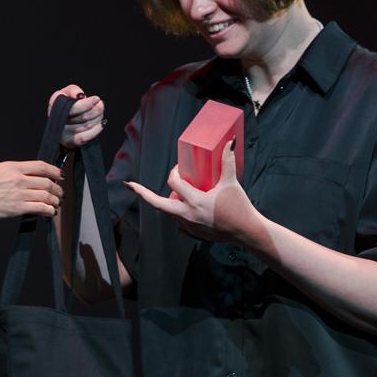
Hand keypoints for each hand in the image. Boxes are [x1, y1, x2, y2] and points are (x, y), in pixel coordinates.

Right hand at [0, 160, 62, 217]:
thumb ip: (15, 170)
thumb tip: (29, 174)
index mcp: (14, 167)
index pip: (41, 166)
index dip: (54, 170)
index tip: (59, 174)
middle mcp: (19, 179)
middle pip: (47, 182)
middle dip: (57, 188)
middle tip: (59, 191)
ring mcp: (19, 194)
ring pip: (46, 196)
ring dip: (55, 200)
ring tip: (56, 202)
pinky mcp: (17, 208)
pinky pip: (40, 208)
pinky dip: (49, 210)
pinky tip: (50, 211)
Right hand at [48, 85, 105, 146]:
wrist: (62, 120)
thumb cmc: (67, 103)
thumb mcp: (67, 92)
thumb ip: (73, 90)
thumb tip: (81, 96)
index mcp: (55, 106)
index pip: (73, 108)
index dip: (86, 104)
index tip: (97, 98)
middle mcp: (58, 121)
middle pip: (82, 117)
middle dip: (95, 110)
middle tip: (101, 104)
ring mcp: (63, 133)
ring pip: (87, 126)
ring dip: (97, 118)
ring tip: (100, 111)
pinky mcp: (70, 142)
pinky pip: (86, 137)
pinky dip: (96, 130)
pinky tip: (102, 123)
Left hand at [125, 142, 260, 243]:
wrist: (247, 232)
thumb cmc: (239, 207)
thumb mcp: (231, 182)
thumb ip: (228, 162)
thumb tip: (229, 142)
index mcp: (195, 201)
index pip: (173, 183)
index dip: (173, 172)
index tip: (178, 168)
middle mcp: (187, 215)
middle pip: (157, 203)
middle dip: (142, 193)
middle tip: (130, 185)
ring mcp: (188, 226)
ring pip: (170, 212)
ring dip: (169, 201)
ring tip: (179, 192)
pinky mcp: (193, 234)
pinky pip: (178, 223)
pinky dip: (178, 214)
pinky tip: (184, 209)